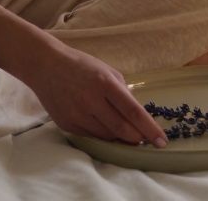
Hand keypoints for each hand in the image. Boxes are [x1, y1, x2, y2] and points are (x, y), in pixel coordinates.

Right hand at [19, 43, 168, 147]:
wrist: (45, 66)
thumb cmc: (81, 65)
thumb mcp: (106, 70)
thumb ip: (122, 92)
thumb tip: (136, 115)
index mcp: (105, 83)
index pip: (133, 111)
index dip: (150, 128)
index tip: (162, 141)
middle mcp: (91, 100)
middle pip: (122, 130)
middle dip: (138, 138)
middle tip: (146, 140)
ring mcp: (77, 114)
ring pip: (107, 137)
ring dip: (121, 138)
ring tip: (127, 134)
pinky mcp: (67, 124)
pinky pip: (92, 137)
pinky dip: (103, 136)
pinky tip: (106, 129)